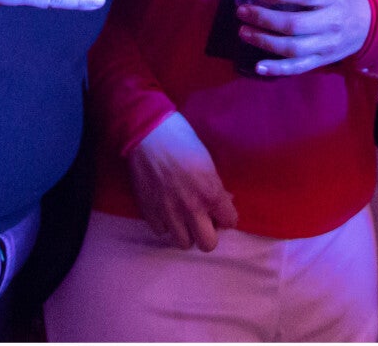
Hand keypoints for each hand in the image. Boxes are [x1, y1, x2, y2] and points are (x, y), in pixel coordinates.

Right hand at [128, 112, 238, 251]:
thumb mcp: (208, 162)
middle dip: (208, 233)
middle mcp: (191, 208)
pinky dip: (165, 224)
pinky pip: (161, 232)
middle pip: (207, 244)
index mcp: (210, 192)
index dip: (226, 216)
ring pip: (183, 243)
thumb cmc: (182, 140)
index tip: (220, 211)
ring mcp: (168, 213)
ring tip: (183, 218)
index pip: (229, 222)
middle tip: (203, 220)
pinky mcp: (148, 212)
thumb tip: (223, 201)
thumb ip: (215, 186)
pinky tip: (165, 210)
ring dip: (186, 232)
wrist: (148, 133)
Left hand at [236, 0, 371, 75]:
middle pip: (294, 25)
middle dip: (264, 19)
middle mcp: (332, 23)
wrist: (370, 26)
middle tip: (243, 12)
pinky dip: (277, 69)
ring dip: (264, 41)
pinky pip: (298, 68)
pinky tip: (259, 66)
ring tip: (244, 32)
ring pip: (293, 48)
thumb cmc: (344, 0)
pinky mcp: (322, 61)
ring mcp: (327, 45)